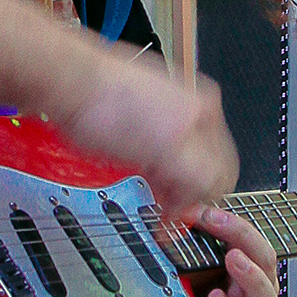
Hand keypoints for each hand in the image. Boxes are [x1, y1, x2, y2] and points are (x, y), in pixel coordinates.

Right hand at [59, 52, 238, 217]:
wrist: (74, 78)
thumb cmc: (94, 89)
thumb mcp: (144, 107)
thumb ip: (165, 132)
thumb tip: (164, 158)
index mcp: (198, 100)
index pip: (219, 152)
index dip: (204, 180)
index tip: (187, 193)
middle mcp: (201, 112)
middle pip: (222, 170)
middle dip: (201, 195)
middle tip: (179, 210)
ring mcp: (188, 130)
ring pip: (211, 183)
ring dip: (188, 205)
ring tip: (166, 218)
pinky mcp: (170, 148)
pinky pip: (191, 189)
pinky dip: (178, 210)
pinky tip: (162, 218)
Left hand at [197, 205, 280, 296]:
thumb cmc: (191, 292)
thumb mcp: (194, 263)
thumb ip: (197, 241)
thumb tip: (184, 212)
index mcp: (248, 269)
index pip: (254, 243)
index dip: (236, 226)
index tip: (208, 215)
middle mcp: (253, 292)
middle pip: (267, 264)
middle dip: (246, 240)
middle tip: (221, 225)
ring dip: (252, 277)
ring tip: (233, 258)